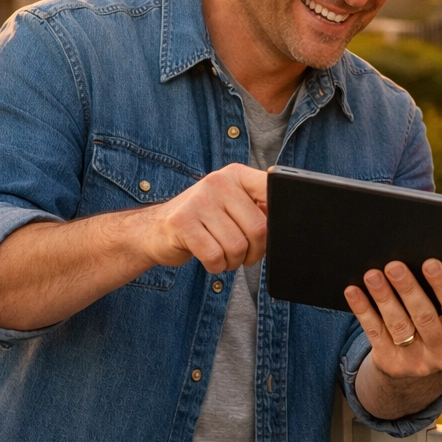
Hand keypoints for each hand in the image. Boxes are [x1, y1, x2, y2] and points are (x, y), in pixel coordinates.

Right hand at [139, 163, 267, 272]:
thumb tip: (286, 224)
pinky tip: (211, 260)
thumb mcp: (232, 207)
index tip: (270, 232)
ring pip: (237, 246)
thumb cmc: (204, 222)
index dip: (278, 218)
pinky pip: (215, 256)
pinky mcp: (182, 222)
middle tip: (246, 255)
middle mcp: (217, 182)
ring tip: (225, 256)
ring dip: (234, 262)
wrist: (155, 230)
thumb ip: (259, 208)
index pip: (271, 190)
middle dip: (256, 251)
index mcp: (236, 175)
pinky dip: (217, 266)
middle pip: (259, 227)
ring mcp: (198, 200)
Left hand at [344, 259, 441, 379]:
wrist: (418, 366)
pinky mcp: (392, 363)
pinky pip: (376, 333)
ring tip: (373, 276)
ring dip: (384, 298)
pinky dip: (364, 311)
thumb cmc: (438, 328)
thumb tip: (422, 264)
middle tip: (394, 267)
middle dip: (408, 289)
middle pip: (425, 317)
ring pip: (398, 325)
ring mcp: (418, 361)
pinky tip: (355, 293)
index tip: (430, 263)